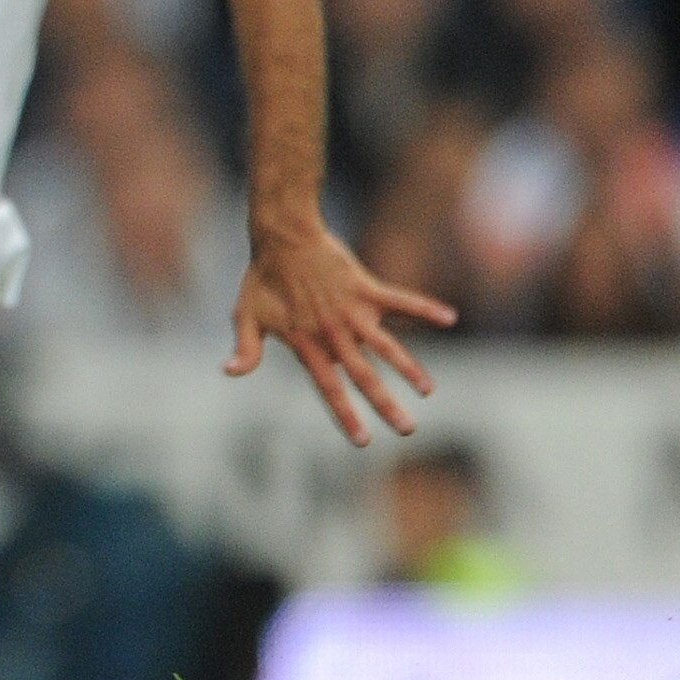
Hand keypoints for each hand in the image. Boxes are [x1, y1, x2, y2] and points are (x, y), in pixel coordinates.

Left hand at [225, 223, 456, 447]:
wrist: (282, 239)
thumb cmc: (261, 279)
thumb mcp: (246, 316)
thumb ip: (245, 348)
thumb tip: (229, 373)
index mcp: (307, 344)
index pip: (329, 388)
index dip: (345, 415)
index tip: (363, 440)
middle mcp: (333, 333)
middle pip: (364, 376)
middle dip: (386, 404)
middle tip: (408, 430)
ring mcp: (352, 311)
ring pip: (387, 346)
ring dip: (409, 369)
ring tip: (428, 391)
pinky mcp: (366, 289)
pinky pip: (401, 300)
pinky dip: (424, 309)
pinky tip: (450, 318)